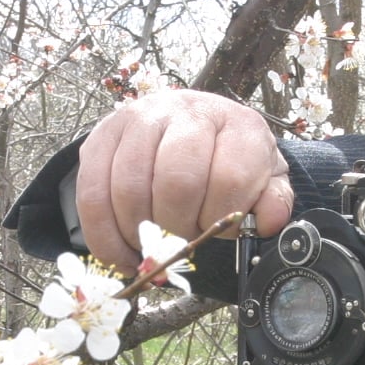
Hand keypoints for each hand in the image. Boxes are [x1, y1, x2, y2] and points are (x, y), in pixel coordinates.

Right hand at [75, 90, 294, 272]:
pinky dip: (104, 236)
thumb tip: (270, 222)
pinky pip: (92, 194)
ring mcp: (138, 119)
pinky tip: (122, 253)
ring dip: (141, 233)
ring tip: (153, 244)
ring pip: (130, 190)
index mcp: (236, 123)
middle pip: (177, 184)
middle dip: (179, 227)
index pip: (230, 178)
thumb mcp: (263, 179)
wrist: (188, 126)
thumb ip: (273, 201)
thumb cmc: (227, 160)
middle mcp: (186, 111)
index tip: (215, 228)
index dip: (220, 218)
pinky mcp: (101, 136)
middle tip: (183, 236)